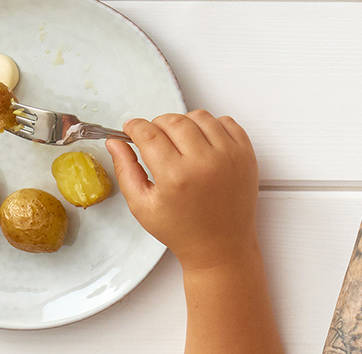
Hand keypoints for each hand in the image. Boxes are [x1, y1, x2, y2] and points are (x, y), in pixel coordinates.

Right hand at [110, 110, 260, 271]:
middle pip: (173, 121)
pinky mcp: (246, 153)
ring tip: (178, 142)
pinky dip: (211, 126)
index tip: (131, 128)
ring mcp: (229, 155)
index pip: (149, 134)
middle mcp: (205, 162)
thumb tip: (115, 142)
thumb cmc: (181, 230)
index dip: (135, 127)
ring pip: (199, 116)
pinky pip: (226, 121)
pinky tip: (202, 143)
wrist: (220, 245)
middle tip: (153, 138)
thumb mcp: (142, 206)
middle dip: (157, 124)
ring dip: (184, 123)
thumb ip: (126, 170)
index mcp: (176, 177)